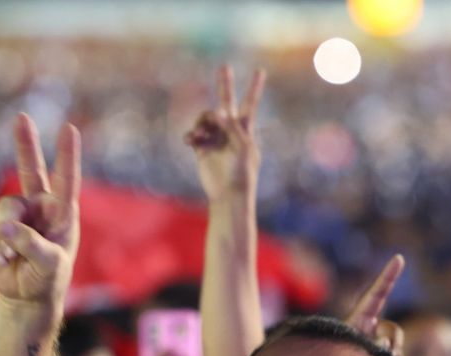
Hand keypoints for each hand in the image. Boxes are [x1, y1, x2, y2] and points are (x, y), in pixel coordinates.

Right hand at [0, 114, 80, 309]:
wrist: (26, 297)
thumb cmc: (48, 279)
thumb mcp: (50, 265)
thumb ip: (32, 244)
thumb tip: (6, 226)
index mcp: (62, 213)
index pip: (65, 181)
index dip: (66, 155)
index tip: (69, 129)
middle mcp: (39, 208)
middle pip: (30, 170)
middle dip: (25, 144)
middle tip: (21, 117)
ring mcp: (17, 216)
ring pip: (6, 207)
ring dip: (8, 232)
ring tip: (13, 256)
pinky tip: (4, 262)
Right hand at [185, 65, 265, 201]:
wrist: (229, 194)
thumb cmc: (241, 172)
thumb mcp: (243, 147)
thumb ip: (232, 126)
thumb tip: (216, 111)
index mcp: (245, 129)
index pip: (249, 104)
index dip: (254, 87)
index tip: (260, 70)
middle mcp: (229, 130)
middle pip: (226, 102)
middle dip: (225, 85)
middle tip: (225, 66)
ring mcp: (215, 138)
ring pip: (205, 119)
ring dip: (201, 122)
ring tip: (198, 134)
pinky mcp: (202, 148)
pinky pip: (193, 134)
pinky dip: (191, 135)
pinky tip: (190, 141)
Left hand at [343, 254, 406, 355]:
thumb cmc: (328, 355)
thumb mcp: (345, 344)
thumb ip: (367, 342)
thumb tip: (389, 350)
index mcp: (360, 318)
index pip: (377, 294)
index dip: (388, 276)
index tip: (398, 258)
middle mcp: (373, 331)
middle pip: (393, 329)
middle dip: (389, 339)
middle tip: (375, 349)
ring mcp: (380, 349)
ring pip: (397, 348)